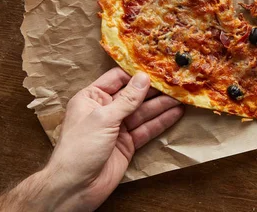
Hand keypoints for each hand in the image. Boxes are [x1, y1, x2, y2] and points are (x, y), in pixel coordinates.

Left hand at [46, 68, 183, 210]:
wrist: (75, 187)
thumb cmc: (80, 148)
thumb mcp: (103, 118)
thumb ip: (127, 99)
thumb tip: (144, 78)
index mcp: (91, 98)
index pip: (117, 79)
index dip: (136, 74)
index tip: (157, 67)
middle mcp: (105, 110)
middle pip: (134, 96)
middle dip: (154, 90)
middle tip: (175, 82)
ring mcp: (117, 128)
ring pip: (143, 112)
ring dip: (162, 105)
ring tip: (181, 96)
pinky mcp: (128, 144)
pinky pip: (147, 129)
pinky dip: (161, 121)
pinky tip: (176, 113)